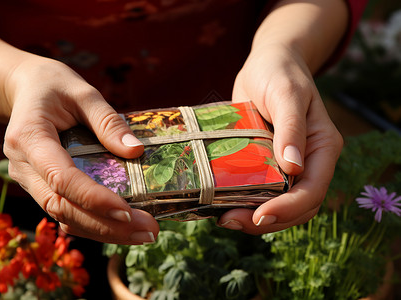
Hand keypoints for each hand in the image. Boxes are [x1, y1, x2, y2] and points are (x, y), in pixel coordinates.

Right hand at [3, 56, 158, 243]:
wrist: (25, 90)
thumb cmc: (53, 86)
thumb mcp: (83, 92)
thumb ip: (108, 121)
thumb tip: (136, 152)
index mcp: (29, 137)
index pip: (61, 178)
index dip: (93, 198)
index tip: (128, 212)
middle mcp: (23, 166)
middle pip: (62, 207)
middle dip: (106, 225)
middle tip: (148, 232)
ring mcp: (28, 180)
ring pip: (62, 216)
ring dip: (103, 231)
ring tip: (142, 235)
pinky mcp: (39, 186)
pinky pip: (64, 212)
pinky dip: (92, 223)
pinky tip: (121, 227)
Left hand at [218, 45, 342, 233]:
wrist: (266, 64)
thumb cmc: (280, 72)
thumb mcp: (286, 93)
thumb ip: (291, 127)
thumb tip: (294, 168)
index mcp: (322, 147)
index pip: (313, 189)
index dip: (289, 208)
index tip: (260, 215)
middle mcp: (309, 162)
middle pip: (296, 206)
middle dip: (267, 219)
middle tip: (231, 220)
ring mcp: (287, 166)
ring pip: (278, 204)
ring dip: (254, 217)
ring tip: (224, 217)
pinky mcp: (267, 164)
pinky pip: (260, 191)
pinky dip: (244, 202)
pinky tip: (221, 203)